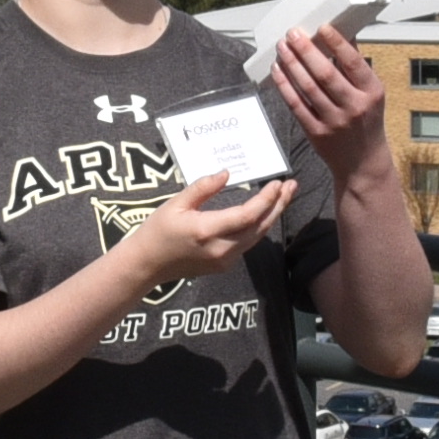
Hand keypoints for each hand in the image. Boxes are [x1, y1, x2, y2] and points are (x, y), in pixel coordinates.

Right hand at [124, 169, 292, 293]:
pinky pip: (248, 244)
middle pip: (260, 226)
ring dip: (272, 216)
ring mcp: (224, 260)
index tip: (277, 183)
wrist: (147, 265)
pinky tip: (264, 213)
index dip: (266, 199)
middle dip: (278, 205)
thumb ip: (203, 188)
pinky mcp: (224, 265)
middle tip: (291, 186)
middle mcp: (221, 248)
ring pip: (257, 237)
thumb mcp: (176, 203)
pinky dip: (259, 227)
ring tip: (283, 197)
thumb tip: (227, 173)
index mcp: (207, 230)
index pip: (248, 214)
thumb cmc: (157, 230)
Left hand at [264, 22, 386, 173]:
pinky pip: (297, 105)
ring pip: (308, 88)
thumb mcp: (371, 93)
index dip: (337, 43)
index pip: (353, 63)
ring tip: (282, 47)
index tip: (322, 27)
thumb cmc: (367, 122)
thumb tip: (342, 35)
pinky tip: (278, 70)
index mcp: (371, 92)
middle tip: (292, 33)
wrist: (363, 163)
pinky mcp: (317, 133)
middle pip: (325, 74)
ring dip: (292, 64)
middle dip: (306, 51)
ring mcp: (334, 122)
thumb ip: (356, 66)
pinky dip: (285, 86)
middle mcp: (354, 107)